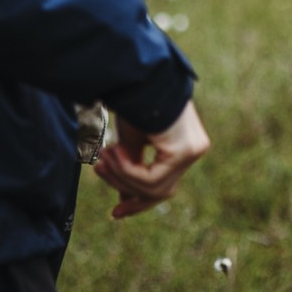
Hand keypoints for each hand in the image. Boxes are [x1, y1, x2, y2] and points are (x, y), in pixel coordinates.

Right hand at [93, 100, 210, 219]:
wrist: (136, 77)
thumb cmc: (133, 101)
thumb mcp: (130, 142)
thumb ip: (131, 169)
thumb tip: (125, 201)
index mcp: (182, 147)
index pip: (164, 186)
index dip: (138, 203)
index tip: (115, 214)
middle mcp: (192, 150)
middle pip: (160, 191)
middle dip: (126, 189)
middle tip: (98, 172)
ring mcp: (193, 151)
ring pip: (154, 188)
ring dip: (121, 176)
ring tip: (103, 156)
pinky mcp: (186, 151)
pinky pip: (153, 179)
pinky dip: (128, 171)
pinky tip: (115, 152)